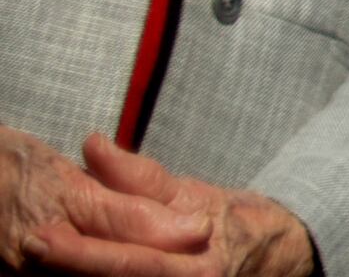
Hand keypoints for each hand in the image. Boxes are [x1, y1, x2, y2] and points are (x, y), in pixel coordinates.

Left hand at [19, 141, 302, 276]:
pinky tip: (60, 265)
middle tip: (29, 243)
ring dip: (69, 274)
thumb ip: (136, 176)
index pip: (131, 259)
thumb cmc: (219, 219)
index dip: (83, 251)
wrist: (259, 251)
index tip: (41, 235)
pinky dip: (84, 276)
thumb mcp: (185, 192)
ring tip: (34, 253)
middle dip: (69, 264)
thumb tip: (92, 145)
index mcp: (196, 265)